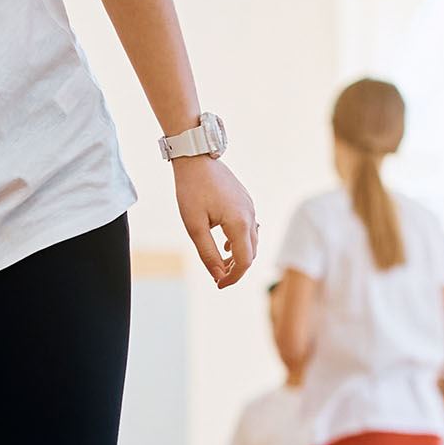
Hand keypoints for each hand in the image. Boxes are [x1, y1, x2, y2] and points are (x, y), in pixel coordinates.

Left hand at [173, 155, 257, 288]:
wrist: (196, 159)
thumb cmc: (191, 190)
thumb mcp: (194, 226)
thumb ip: (207, 252)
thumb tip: (217, 275)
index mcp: (239, 224)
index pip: (244, 261)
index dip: (233, 277)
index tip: (218, 285)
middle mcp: (250, 216)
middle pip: (251, 253)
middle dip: (236, 269)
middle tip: (218, 278)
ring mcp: (250, 208)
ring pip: (251, 241)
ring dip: (239, 255)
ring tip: (221, 264)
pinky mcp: (246, 201)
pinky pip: (249, 228)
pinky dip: (240, 241)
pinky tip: (226, 244)